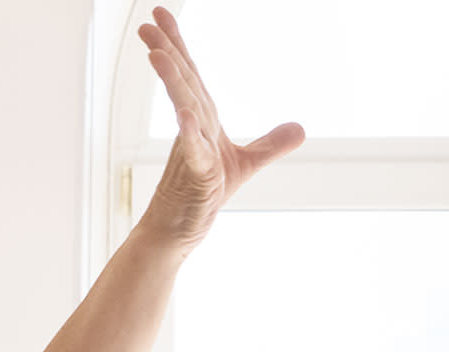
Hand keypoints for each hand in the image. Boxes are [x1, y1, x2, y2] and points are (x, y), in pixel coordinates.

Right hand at [138, 7, 304, 252]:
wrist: (177, 232)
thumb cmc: (202, 197)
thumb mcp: (246, 165)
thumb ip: (271, 144)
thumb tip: (301, 128)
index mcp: (202, 120)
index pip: (191, 75)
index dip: (178, 44)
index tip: (161, 15)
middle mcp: (193, 130)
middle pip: (183, 83)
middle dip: (167, 51)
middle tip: (147, 24)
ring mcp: (192, 152)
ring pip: (184, 108)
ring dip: (172, 81)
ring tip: (157, 54)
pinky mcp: (197, 177)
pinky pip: (194, 152)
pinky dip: (190, 134)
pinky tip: (184, 116)